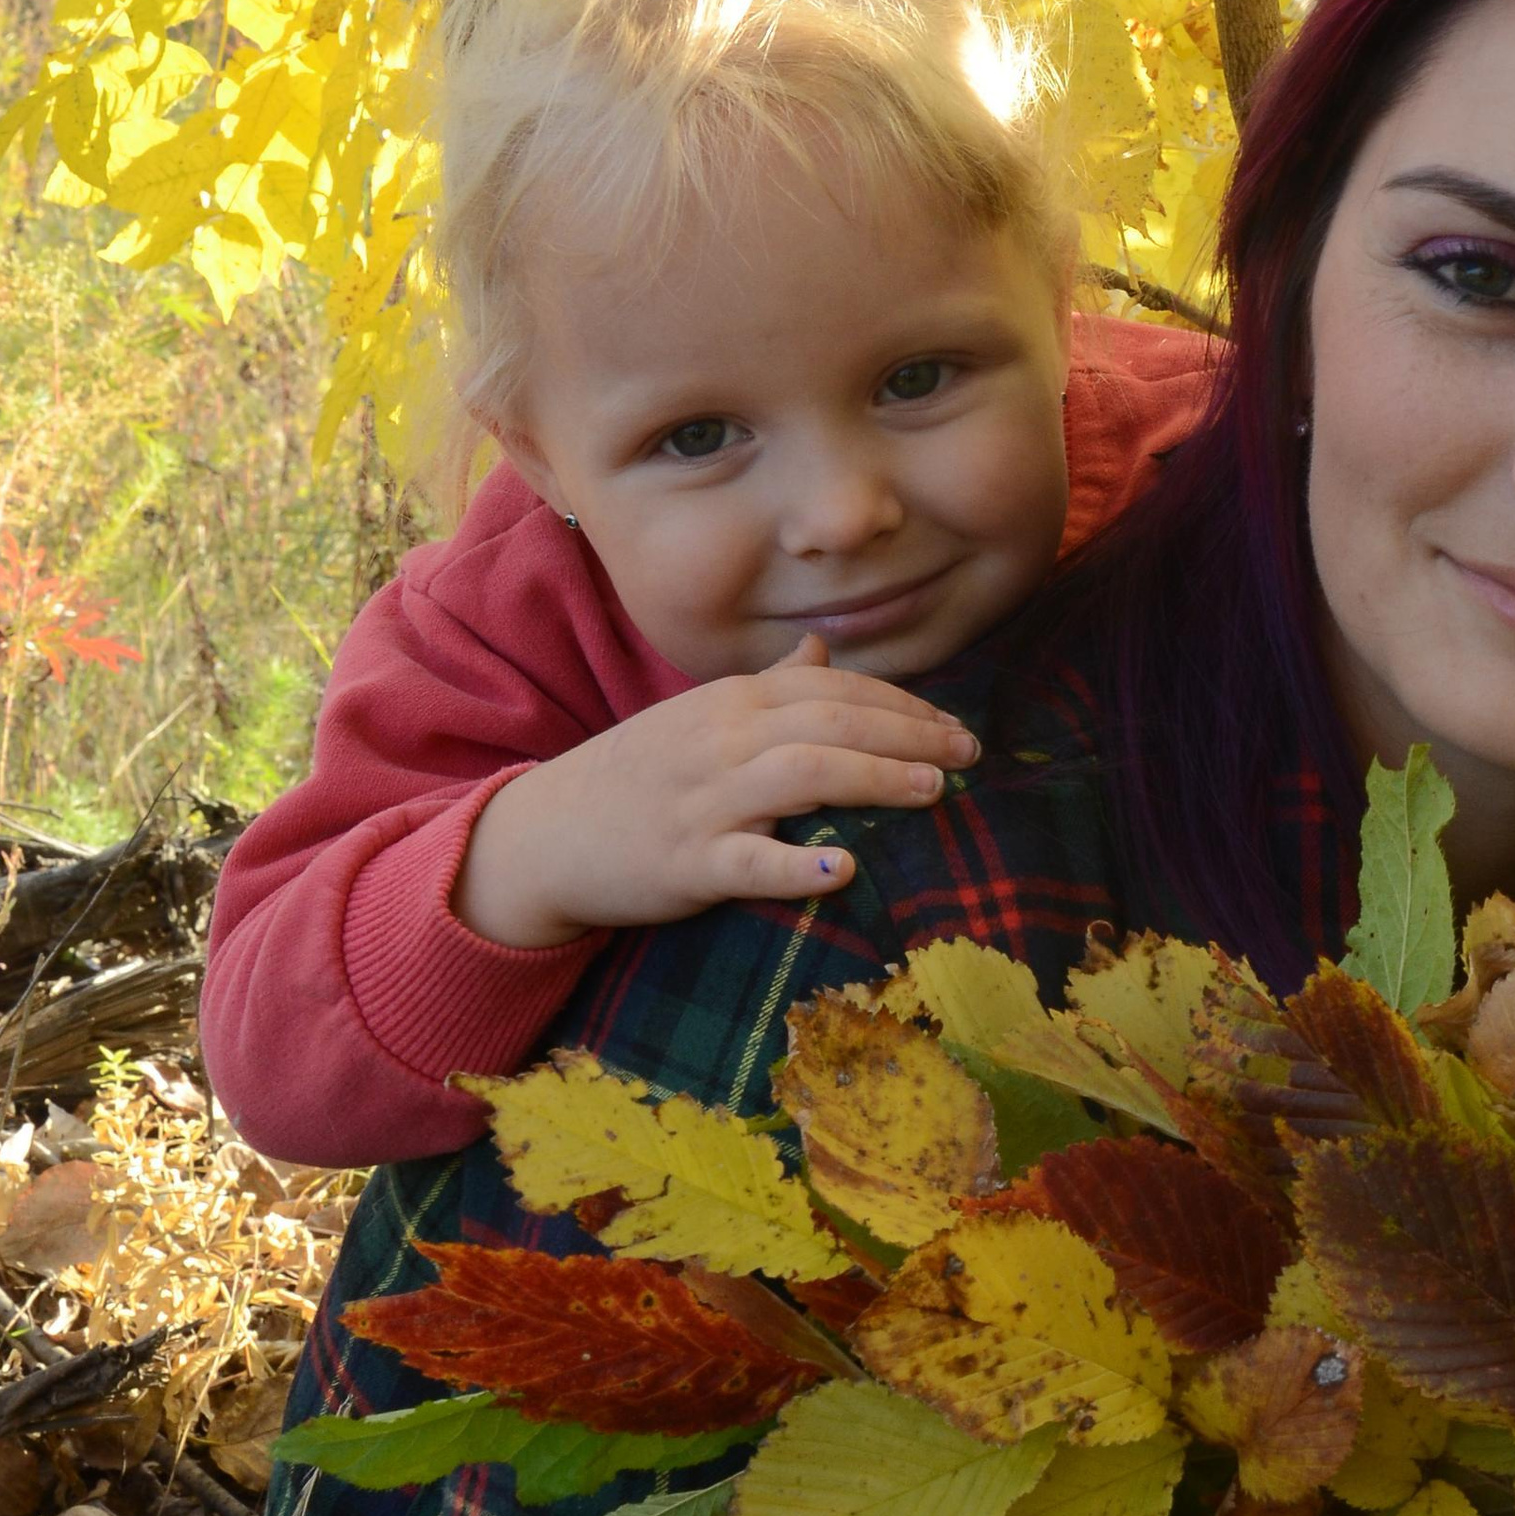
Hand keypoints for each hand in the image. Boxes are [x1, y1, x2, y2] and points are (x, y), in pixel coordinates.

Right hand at [454, 636, 978, 949]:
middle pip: (832, 722)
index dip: (901, 704)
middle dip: (909, 734)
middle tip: (969, 755)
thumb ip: (769, 685)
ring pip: (802, 775)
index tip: (954, 727)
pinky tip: (847, 866)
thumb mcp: (702, 717)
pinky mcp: (686, 862)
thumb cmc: (640, 775)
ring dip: (876, 778)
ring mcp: (704, 800)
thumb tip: (824, 649)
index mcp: (732, 701)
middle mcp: (723, 740)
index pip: (833, 688)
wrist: (545, 835)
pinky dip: (799, 862)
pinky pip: (749, 860)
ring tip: (933, 791)